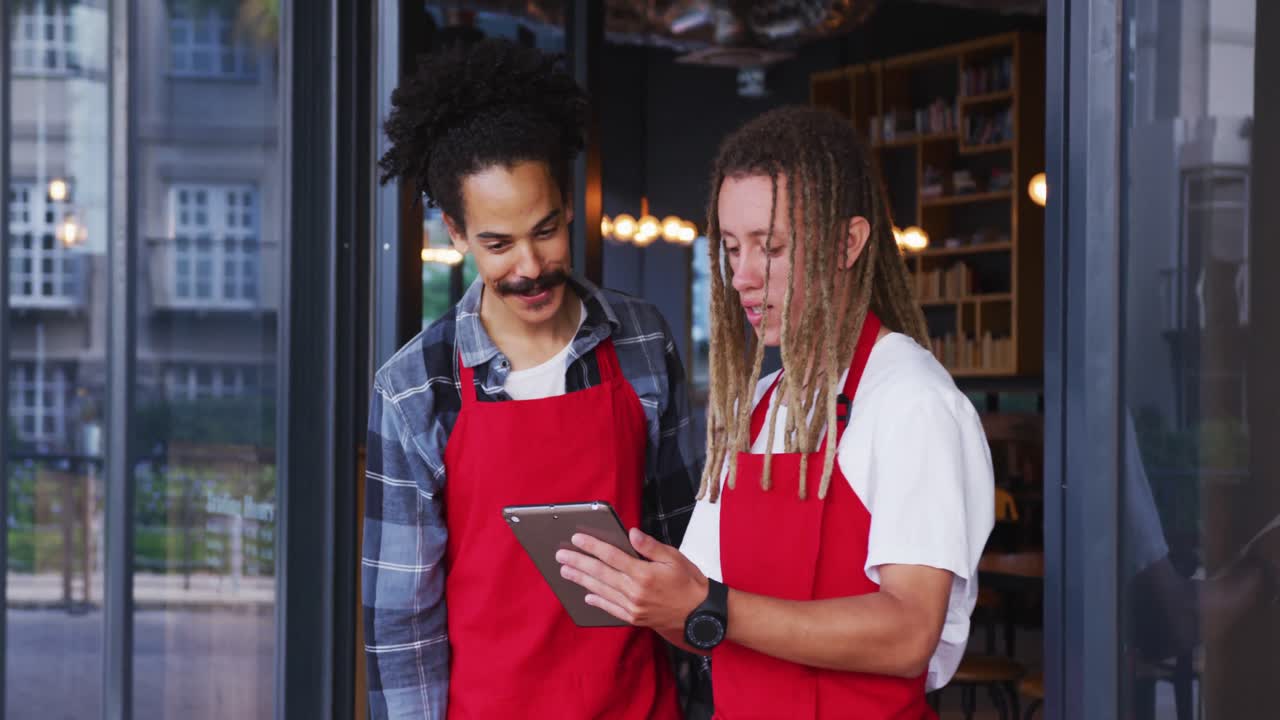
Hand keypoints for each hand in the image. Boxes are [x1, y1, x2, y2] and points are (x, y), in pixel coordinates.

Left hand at [556, 528, 708, 634]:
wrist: (700, 614)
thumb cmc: (689, 582)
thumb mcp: (674, 557)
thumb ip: (650, 546)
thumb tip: (632, 533)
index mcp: (644, 573)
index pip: (612, 556)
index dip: (592, 546)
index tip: (577, 538)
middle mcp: (635, 591)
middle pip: (601, 573)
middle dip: (578, 563)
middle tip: (561, 555)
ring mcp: (633, 607)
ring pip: (601, 590)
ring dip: (581, 580)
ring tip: (565, 572)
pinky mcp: (635, 618)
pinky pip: (611, 608)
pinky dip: (597, 601)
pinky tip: (586, 594)